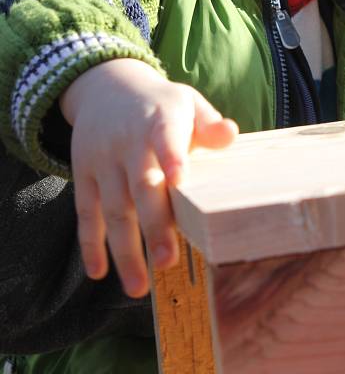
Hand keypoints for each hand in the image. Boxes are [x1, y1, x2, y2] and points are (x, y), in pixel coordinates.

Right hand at [60, 59, 237, 297]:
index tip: (179, 181)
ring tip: (138, 287)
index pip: (166, 138)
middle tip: (167, 261)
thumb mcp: (187, 103)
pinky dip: (90, 243)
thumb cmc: (161, 105)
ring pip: (112, 207)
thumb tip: (230, 135)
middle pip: (141, 185)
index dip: (173, 158)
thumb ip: (209, 124)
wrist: (107, 87)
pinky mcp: (83, 172)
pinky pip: (85, 211)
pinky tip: (98, 271)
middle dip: (154, 225)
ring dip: (124, 248)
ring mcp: (103, 158)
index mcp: (160, 120)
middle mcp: (128, 139)